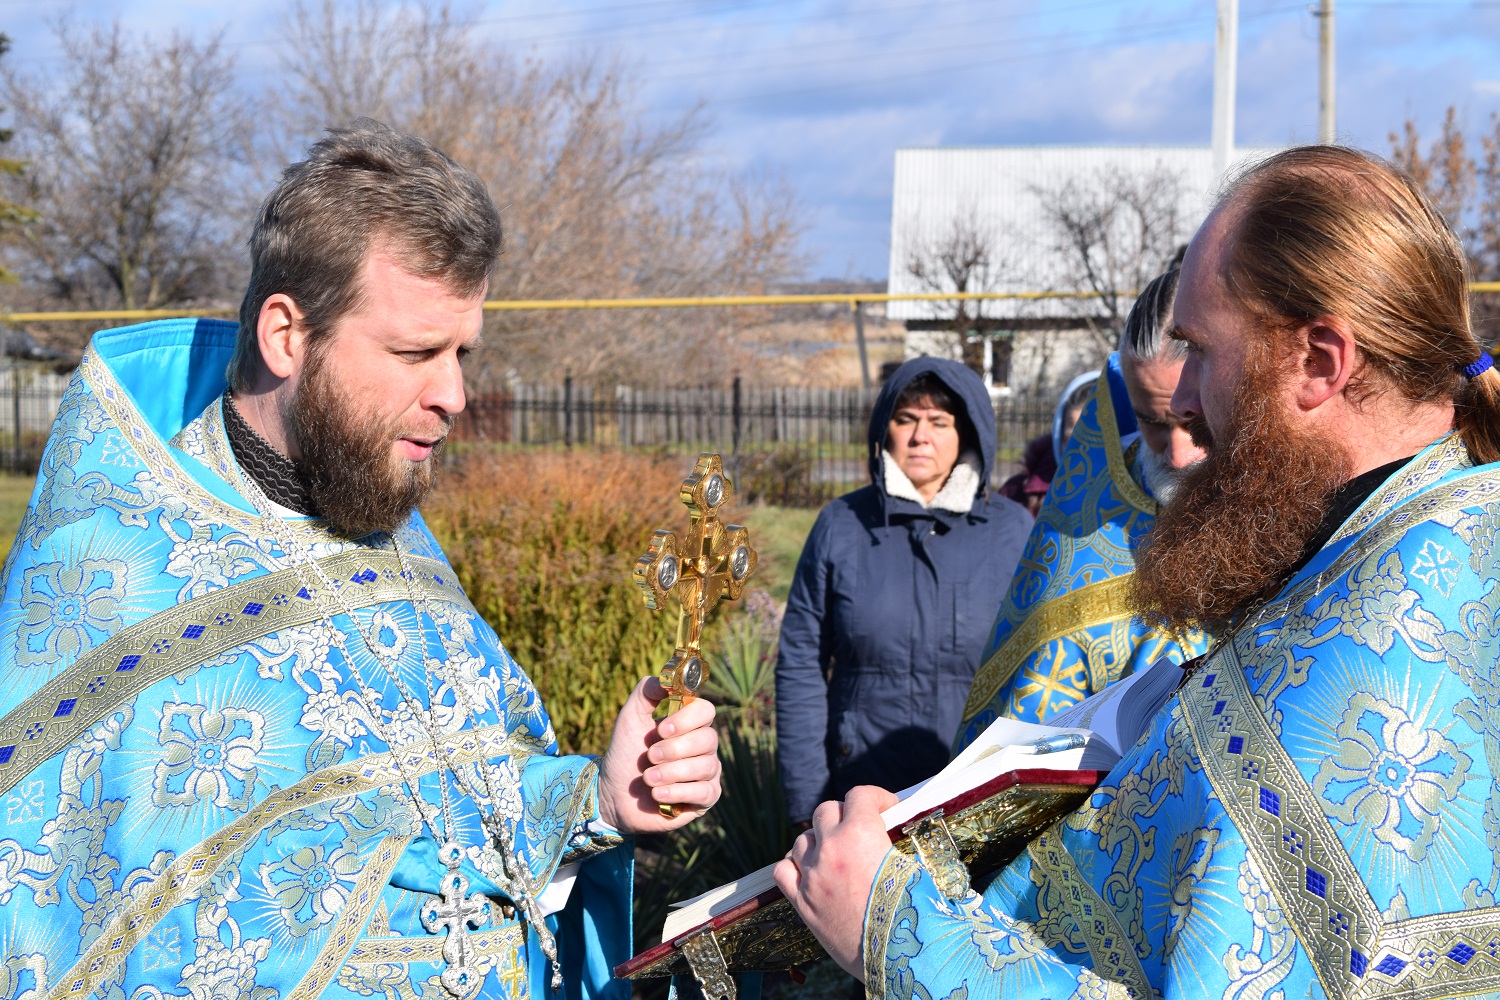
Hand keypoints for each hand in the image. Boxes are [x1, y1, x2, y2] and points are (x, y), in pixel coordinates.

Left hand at [597, 676, 720, 833]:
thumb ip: (647, 691)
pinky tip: (657, 794)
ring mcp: (708, 772)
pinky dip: (677, 792)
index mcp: (689, 723)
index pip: (706, 710)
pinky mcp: (706, 798)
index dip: (686, 719)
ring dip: (670, 773)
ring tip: (647, 778)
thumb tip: (668, 679)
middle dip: (674, 750)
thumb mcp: (630, 716)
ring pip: (705, 766)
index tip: (662, 730)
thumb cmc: (626, 752)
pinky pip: (705, 792)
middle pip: (709, 739)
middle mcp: (704, 746)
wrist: (614, 793)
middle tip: (649, 756)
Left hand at [774, 785, 898, 979]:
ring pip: (802, 839)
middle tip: (859, 828)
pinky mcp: (802, 902)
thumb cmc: (916, 914)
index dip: (875, 797)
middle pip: (825, 811)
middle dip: (844, 814)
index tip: (886, 808)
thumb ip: (903, 846)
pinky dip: (793, 865)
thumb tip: (901, 838)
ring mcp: (812, 875)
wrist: (897, 958)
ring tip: (834, 851)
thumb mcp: (918, 869)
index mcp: (862, 834)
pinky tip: (807, 870)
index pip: (859, 795)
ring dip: (818, 839)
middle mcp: (832, 848)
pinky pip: (783, 870)